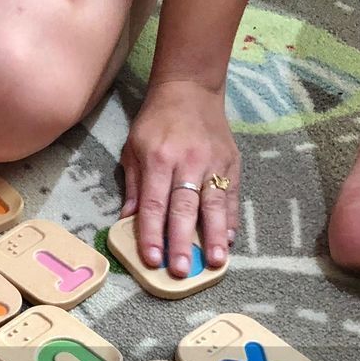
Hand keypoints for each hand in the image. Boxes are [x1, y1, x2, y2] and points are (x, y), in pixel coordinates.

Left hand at [121, 79, 239, 276]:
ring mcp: (214, 161)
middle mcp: (188, 162)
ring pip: (214, 204)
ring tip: (216, 263)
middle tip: (183, 271)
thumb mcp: (133, 149)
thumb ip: (133, 186)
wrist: (190, 89)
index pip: (154, 204)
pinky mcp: (232, 161)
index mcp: (159, 159)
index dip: (152, 234)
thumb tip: (127, 221)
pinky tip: (230, 239)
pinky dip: (231, 219)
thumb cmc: (155, 122)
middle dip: (183, 242)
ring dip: (215, 237)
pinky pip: (232, 195)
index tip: (152, 259)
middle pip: (185, 209)